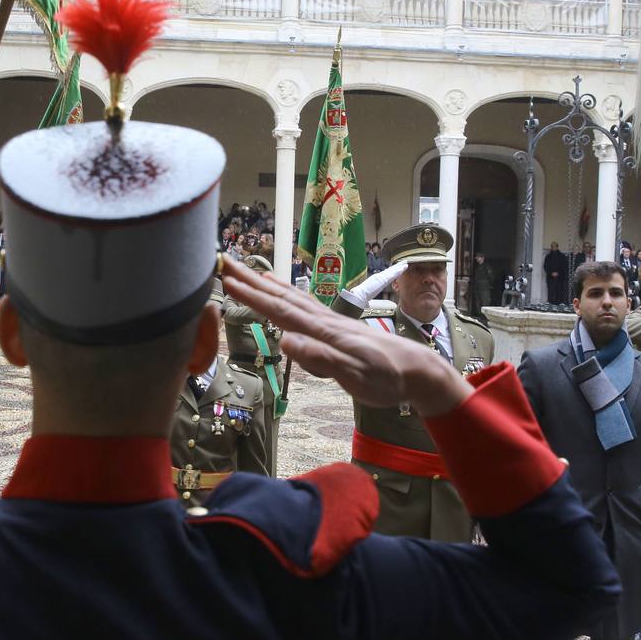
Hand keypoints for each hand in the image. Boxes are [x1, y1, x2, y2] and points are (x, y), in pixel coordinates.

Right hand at [221, 256, 472, 415]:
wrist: (416, 370)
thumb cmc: (386, 378)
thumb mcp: (354, 375)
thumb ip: (321, 358)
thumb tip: (286, 341)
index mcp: (324, 330)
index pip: (280, 310)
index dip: (252, 296)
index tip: (226, 280)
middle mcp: (324, 320)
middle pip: (281, 296)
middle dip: (251, 280)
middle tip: (224, 261)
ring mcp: (330, 321)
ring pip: (291, 296)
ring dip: (265, 283)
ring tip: (244, 270)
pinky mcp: (335, 327)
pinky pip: (302, 303)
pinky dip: (285, 292)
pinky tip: (280, 290)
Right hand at [344, 260, 409, 307]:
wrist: (359, 295)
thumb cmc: (361, 296)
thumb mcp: (366, 296)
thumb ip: (368, 298)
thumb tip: (367, 304)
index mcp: (375, 280)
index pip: (385, 274)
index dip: (391, 271)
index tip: (396, 268)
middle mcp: (378, 277)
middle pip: (390, 271)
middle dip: (396, 267)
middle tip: (403, 262)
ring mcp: (381, 277)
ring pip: (392, 271)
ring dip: (399, 267)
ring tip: (405, 263)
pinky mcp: (383, 279)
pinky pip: (393, 274)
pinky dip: (399, 270)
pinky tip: (403, 268)